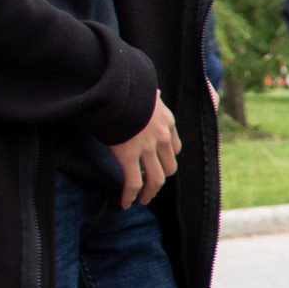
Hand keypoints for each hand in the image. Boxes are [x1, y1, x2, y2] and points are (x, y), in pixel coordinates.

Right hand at [107, 92, 179, 208]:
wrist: (114, 86)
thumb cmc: (125, 84)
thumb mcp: (146, 89)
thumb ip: (151, 97)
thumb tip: (155, 93)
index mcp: (167, 121)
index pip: (174, 147)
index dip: (167, 159)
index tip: (159, 164)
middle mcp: (161, 137)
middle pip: (169, 167)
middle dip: (161, 179)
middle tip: (151, 186)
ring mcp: (147, 148)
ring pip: (156, 179)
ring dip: (150, 193)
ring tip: (142, 200)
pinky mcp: (128, 156)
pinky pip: (133, 183)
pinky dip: (130, 196)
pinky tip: (126, 203)